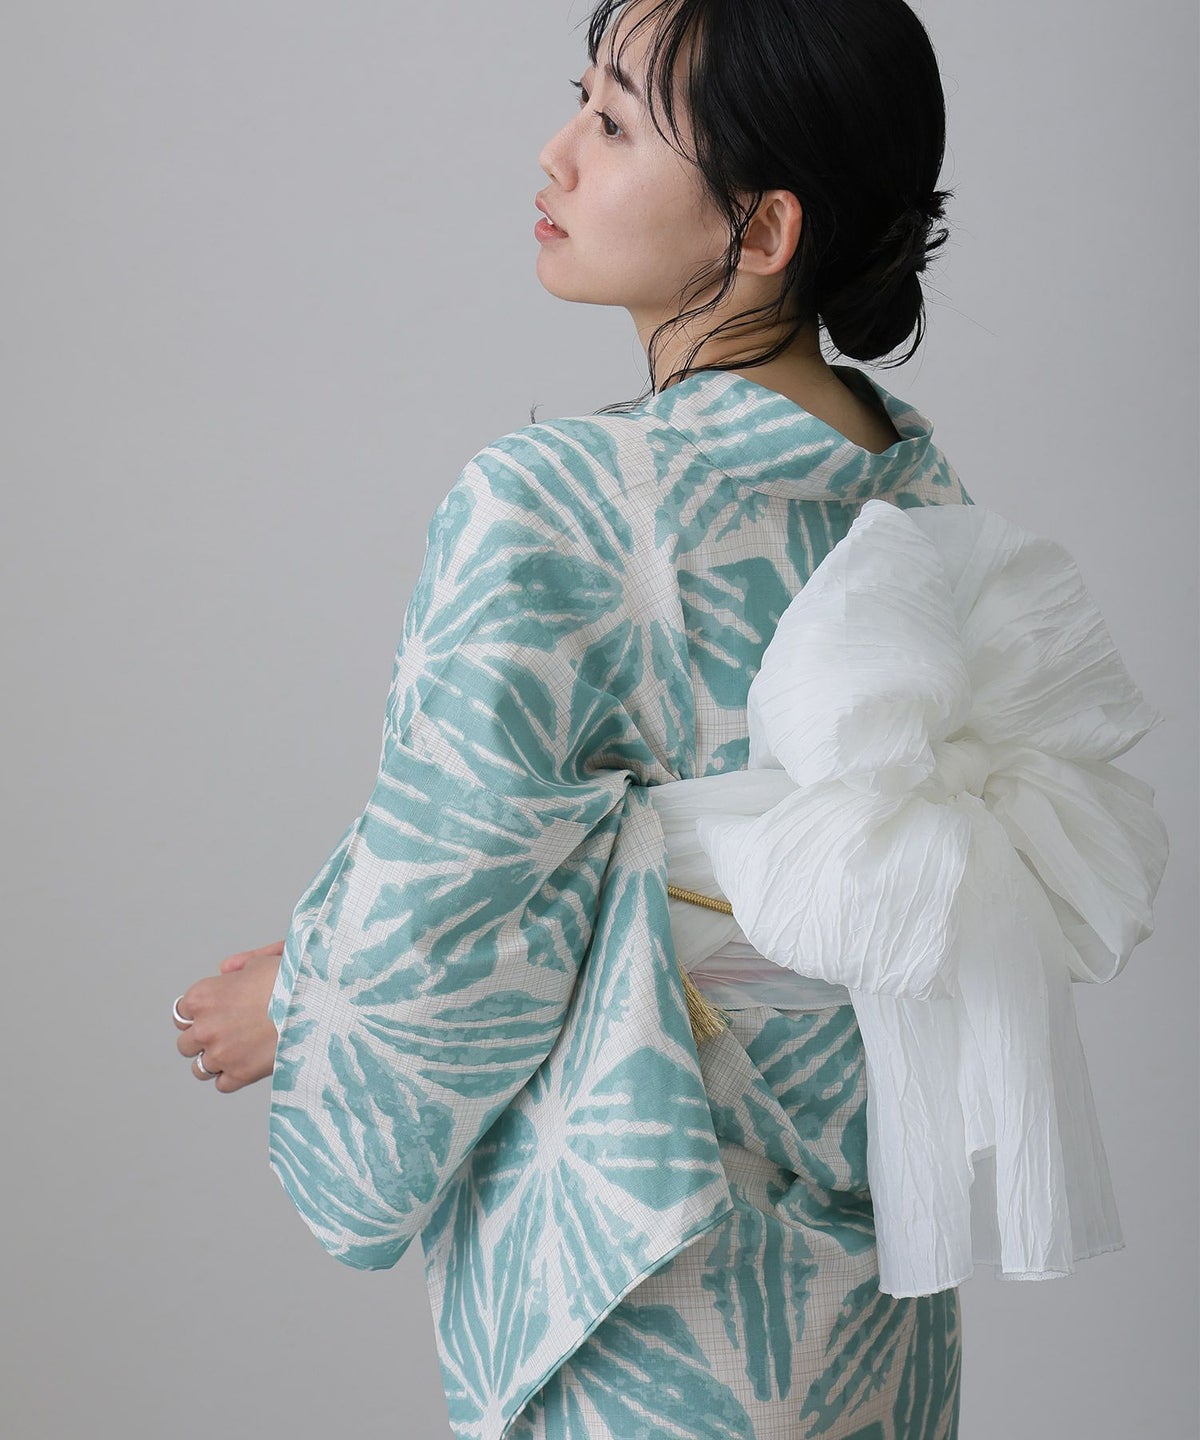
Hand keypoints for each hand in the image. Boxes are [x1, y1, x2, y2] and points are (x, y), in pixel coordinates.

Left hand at [174, 942, 283, 1092]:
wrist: (317, 1005)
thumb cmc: (292, 979)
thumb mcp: (263, 959)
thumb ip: (239, 964)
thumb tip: (226, 971)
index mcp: (203, 996)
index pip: (181, 1013)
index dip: (199, 1014)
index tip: (214, 1014)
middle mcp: (205, 1027)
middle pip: (185, 1044)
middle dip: (203, 1039)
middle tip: (227, 1033)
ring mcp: (220, 1053)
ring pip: (199, 1068)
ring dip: (214, 1062)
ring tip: (237, 1053)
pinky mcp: (239, 1074)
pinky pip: (221, 1084)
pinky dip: (232, 1077)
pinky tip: (248, 1063)